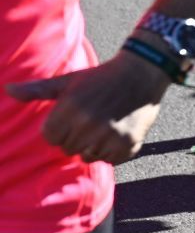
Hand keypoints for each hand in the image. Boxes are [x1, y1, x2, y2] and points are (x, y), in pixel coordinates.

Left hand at [6, 51, 169, 164]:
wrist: (142, 73)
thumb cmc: (101, 77)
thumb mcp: (68, 81)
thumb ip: (37, 90)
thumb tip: (7, 88)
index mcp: (70, 108)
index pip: (50, 137)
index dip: (60, 128)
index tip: (73, 116)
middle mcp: (88, 123)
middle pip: (68, 148)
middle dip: (76, 137)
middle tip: (91, 119)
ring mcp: (109, 135)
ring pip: (88, 156)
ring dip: (93, 145)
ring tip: (104, 126)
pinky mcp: (127, 143)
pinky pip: (109, 160)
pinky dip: (112, 151)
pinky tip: (117, 132)